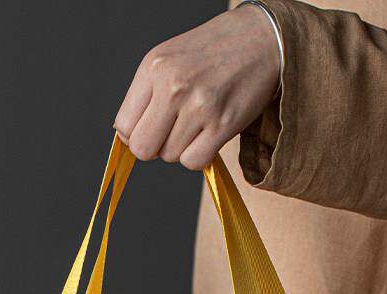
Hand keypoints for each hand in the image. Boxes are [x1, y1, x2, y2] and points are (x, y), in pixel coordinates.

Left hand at [114, 6, 280, 170]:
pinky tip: (208, 134)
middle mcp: (174, 86)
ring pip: (170, 156)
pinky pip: (194, 161)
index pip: (124, 126)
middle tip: (171, 131)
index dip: (135, 134)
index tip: (150, 128)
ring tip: (197, 122)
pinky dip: (199, 155)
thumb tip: (129, 138)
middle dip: (154, 147)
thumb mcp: (169, 58)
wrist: (262, 39)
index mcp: (154, 67)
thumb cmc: (214, 51)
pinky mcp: (222, 124)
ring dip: (181, 147)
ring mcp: (199, 106)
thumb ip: (145, 95)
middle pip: (143, 149)